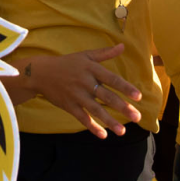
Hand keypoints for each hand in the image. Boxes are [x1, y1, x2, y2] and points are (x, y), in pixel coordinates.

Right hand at [15, 46, 143, 138]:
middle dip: (122, 108)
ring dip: (109, 121)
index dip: (125, 88)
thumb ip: (105, 53)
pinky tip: (103, 135)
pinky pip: (82, 118)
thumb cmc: (67, 63)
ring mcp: (76, 95)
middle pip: (106, 97)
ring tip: (122, 131)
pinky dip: (92, 127)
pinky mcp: (69, 105)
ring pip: (95, 110)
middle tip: (137, 117)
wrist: (41, 73)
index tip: (138, 96)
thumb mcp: (85, 55)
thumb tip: (123, 46)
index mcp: (91, 69)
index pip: (112, 79)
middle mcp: (85, 82)